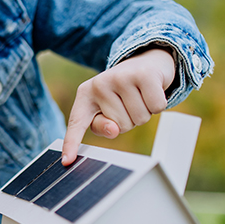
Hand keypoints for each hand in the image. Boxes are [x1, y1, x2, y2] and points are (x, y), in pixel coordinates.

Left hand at [61, 47, 174, 164]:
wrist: (145, 62)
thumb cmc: (123, 92)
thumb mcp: (108, 108)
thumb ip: (103, 125)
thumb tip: (113, 129)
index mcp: (85, 94)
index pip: (77, 122)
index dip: (71, 142)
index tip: (67, 161)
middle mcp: (99, 83)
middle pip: (120, 127)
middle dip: (129, 120)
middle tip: (128, 101)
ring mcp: (120, 77)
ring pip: (139, 119)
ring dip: (144, 112)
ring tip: (138, 96)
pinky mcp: (144, 74)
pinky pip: (156, 108)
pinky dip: (158, 105)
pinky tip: (151, 90)